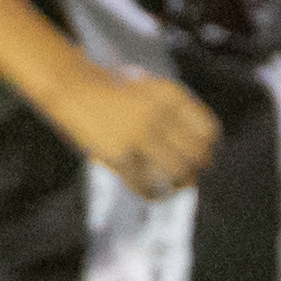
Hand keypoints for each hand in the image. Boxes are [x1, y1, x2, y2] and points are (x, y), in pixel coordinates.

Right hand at [47, 68, 219, 198]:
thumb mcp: (149, 88)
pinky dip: (151, 192)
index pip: (207, 129)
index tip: (204, 153)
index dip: (208, 146)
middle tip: (191, 174)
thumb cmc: (111, 90)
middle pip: (197, 153)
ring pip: (177, 170)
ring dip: (179, 182)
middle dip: (197, 168)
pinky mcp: (119, 154)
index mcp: (170, 95)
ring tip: (176, 185)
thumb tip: (198, 147)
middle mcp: (159, 113)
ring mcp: (139, 134)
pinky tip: (153, 193)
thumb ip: (172, 112)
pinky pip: (145, 183)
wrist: (71, 87)